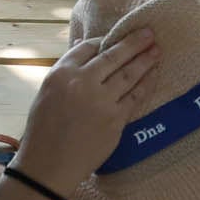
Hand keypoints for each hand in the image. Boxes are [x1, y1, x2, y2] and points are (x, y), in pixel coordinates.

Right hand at [10, 29, 166, 196]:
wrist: (49, 166)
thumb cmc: (43, 131)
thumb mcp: (45, 93)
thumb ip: (66, 70)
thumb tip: (83, 46)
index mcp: (60, 74)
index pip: (87, 48)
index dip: (104, 41)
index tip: (116, 38)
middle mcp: (82, 82)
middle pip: (112, 55)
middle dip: (133, 42)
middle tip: (149, 33)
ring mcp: (101, 101)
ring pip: (128, 73)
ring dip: (145, 59)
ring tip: (157, 49)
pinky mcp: (115, 119)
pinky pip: (135, 96)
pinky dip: (146, 83)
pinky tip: (154, 74)